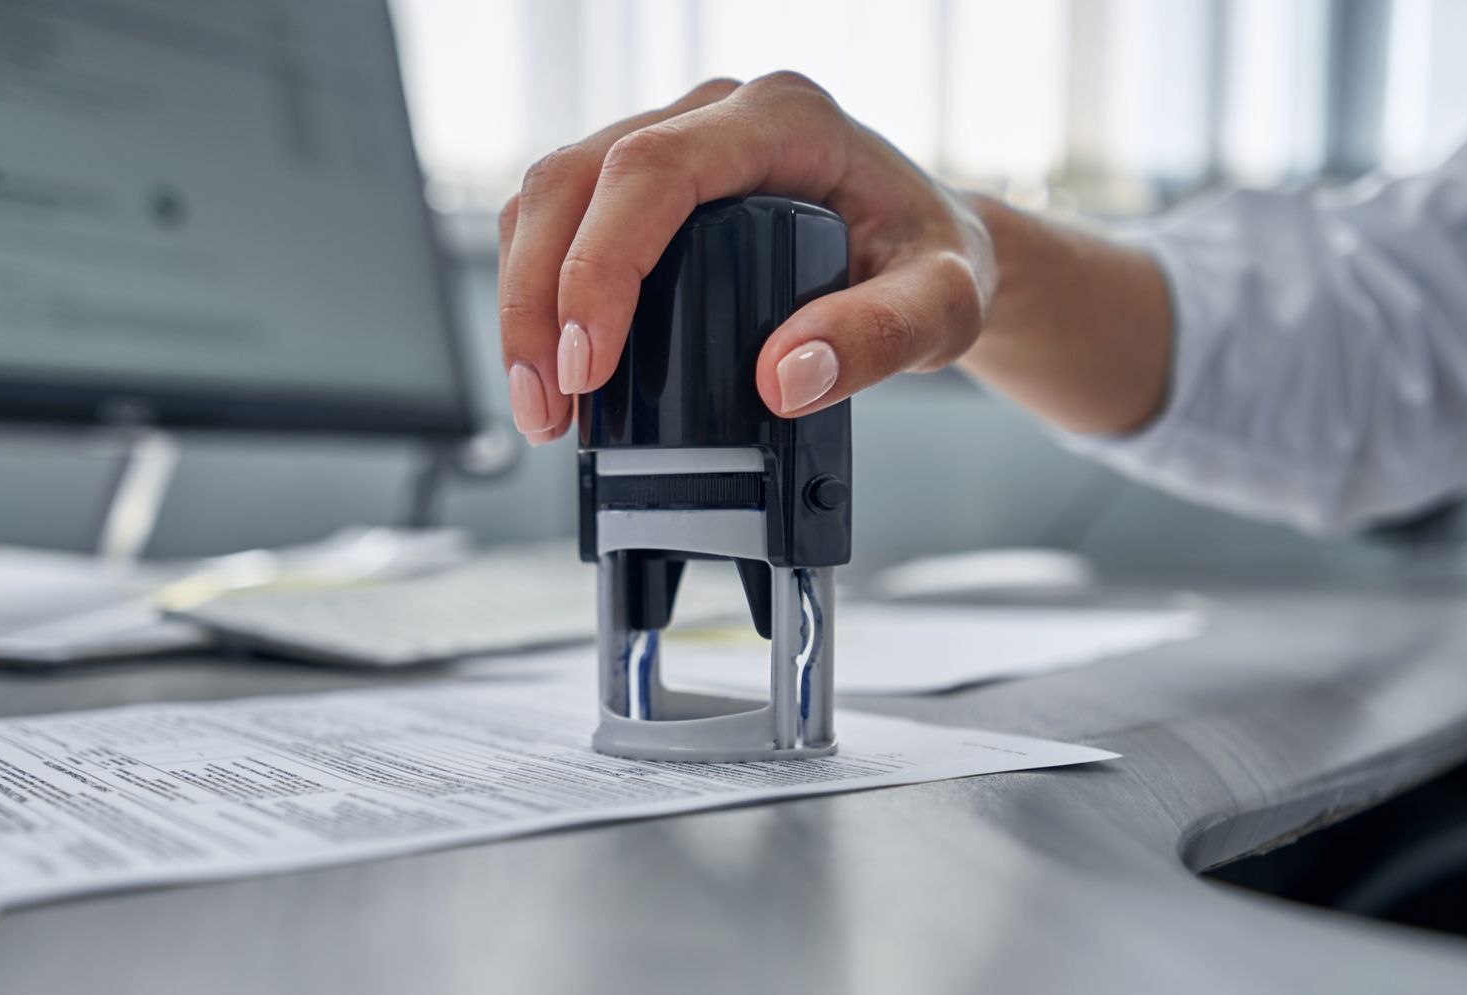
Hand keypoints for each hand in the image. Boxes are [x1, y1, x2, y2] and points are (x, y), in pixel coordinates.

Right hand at [497, 72, 997, 442]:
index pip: (653, 172)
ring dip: (524, 304)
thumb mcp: (942, 304)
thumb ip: (881, 337)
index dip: (601, 265)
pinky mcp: (642, 184)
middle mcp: (715, 117)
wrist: (927, 245)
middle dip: (538, 302)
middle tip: (550, 406)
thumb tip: (785, 379)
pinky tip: (553, 366)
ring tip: (544, 404)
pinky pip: (560, 221)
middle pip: (575, 181)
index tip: (590, 363)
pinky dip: (538, 295)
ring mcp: (670, 141)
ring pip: (550, 199)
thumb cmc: (929, 258)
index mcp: (783, 121)